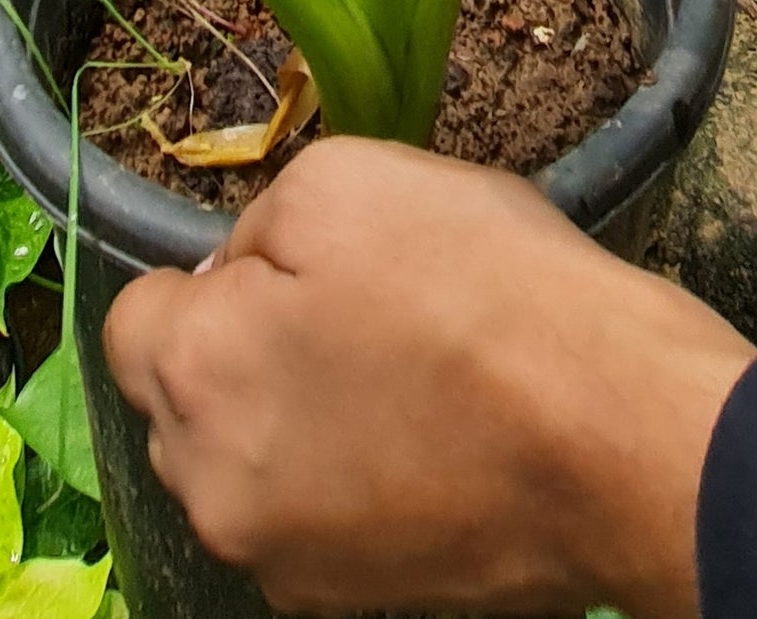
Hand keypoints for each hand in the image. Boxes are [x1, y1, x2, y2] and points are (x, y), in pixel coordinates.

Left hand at [104, 138, 755, 617]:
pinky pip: (325, 516)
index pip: (133, 319)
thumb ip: (257, 224)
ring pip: (257, 463)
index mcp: (191, 380)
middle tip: (357, 305)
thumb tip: (237, 274)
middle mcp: (212, 494)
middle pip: (190, 399)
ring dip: (301, 417)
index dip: (206, 275)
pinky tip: (438, 435)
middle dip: (246, 348)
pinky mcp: (363, 604)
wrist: (623, 438)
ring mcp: (288, 567)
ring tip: (408, 372)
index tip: (289, 263)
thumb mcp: (347, 180)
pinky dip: (360, 477)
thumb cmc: (476, 289)